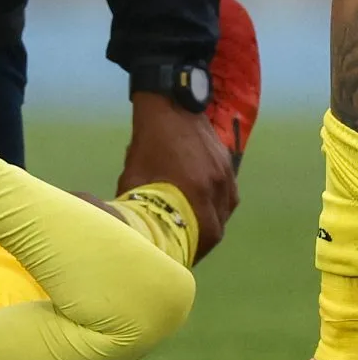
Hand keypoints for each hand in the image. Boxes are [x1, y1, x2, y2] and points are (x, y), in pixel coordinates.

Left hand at [118, 92, 236, 261]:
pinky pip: (226, 192)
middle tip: (184, 248)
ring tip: (191, 230)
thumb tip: (134, 224)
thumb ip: (138, 202)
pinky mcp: (226, 162)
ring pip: (224, 210)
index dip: (194, 251)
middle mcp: (218, 185)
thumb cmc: (147, 140)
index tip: (180, 259)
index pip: (206, 235)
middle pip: (217, 227)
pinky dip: (215, 204)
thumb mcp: (134, 175)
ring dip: (209, 223)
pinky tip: (199, 205)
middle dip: (201, 241)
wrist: (170, 100)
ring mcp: (225, 173)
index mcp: (196, 191)